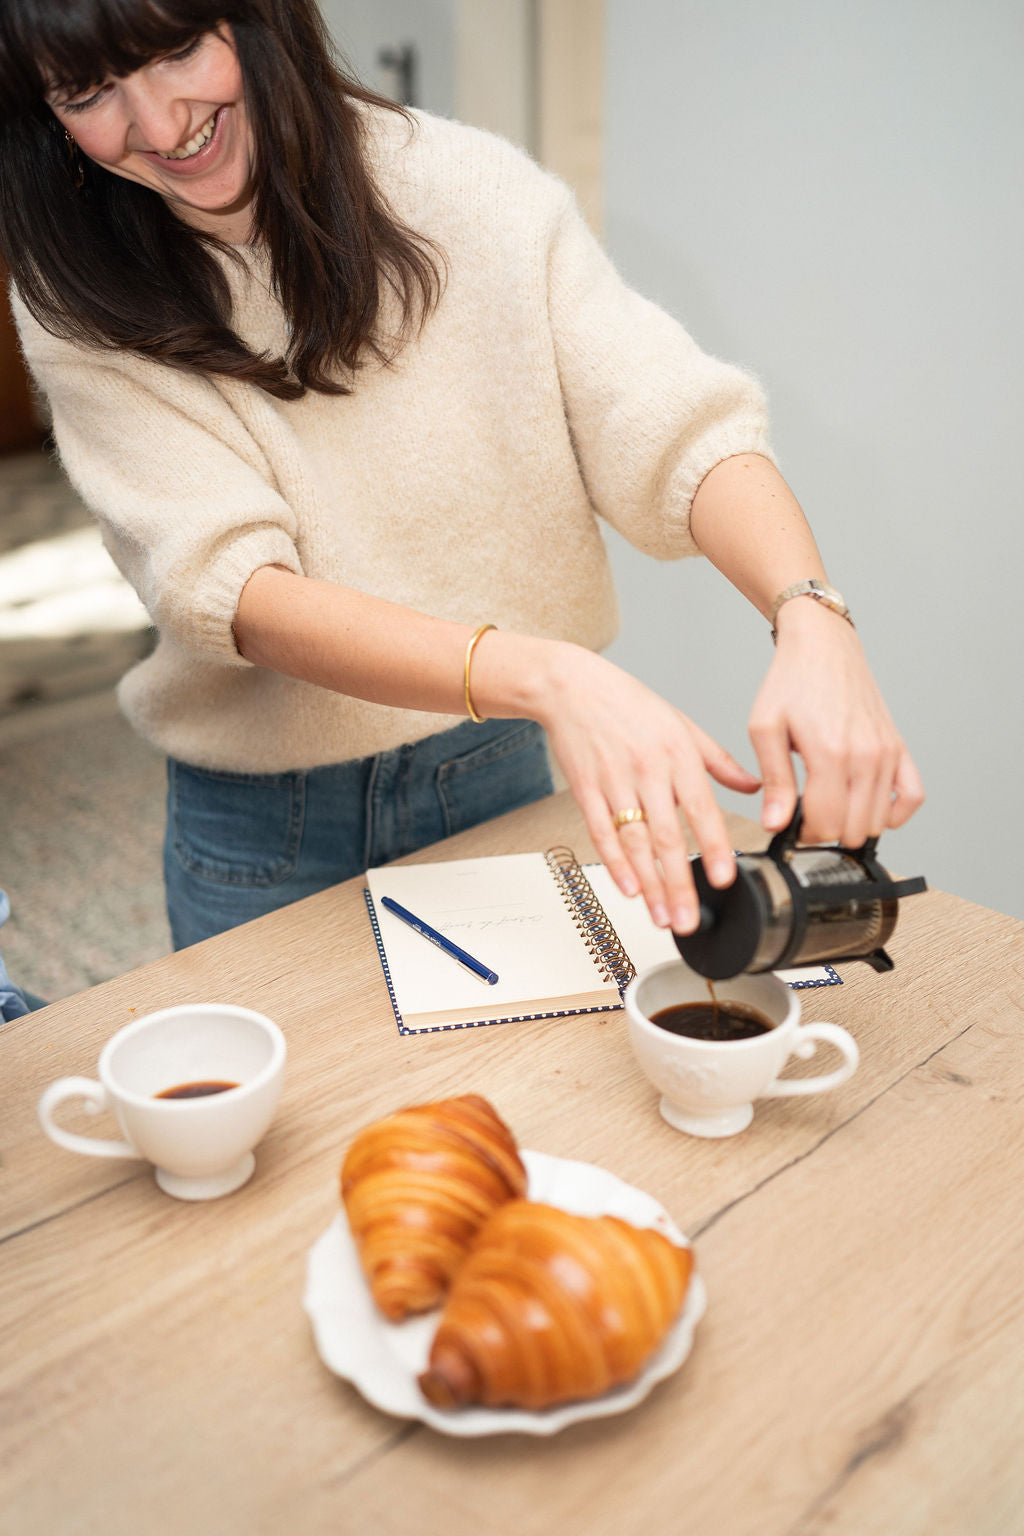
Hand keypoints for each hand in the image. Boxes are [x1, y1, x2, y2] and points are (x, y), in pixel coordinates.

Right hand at [533, 645, 759, 931]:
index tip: (724, 879)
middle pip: (667, 837)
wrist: (571, 686)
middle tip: (690, 919)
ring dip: (649, 885)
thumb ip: (719, 760)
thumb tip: (754, 787)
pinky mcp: (586, 790)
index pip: (701, 809)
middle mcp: (647, 770)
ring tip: (663, 917)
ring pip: (634, 842)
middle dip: (680, 884)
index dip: (714, 847)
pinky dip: (614, 863)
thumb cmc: (627, 703)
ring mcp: (614, 782)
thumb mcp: (682, 725)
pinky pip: (600, 832)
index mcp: (678, 755)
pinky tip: (628, 888)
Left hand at [748, 599, 923, 846]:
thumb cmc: (792, 682)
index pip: (825, 823)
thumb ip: (774, 780)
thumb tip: (775, 823)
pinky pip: (913, 797)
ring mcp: (887, 752)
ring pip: (879, 821)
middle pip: (853, 829)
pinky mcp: (899, 747)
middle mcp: (865, 755)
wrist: (823, 647)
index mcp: (830, 752)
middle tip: (806, 814)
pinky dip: (894, 813)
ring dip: (853, 824)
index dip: (802, 835)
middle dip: (825, 832)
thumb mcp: (765, 729)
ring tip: (830, 805)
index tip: (789, 824)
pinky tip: (868, 806)